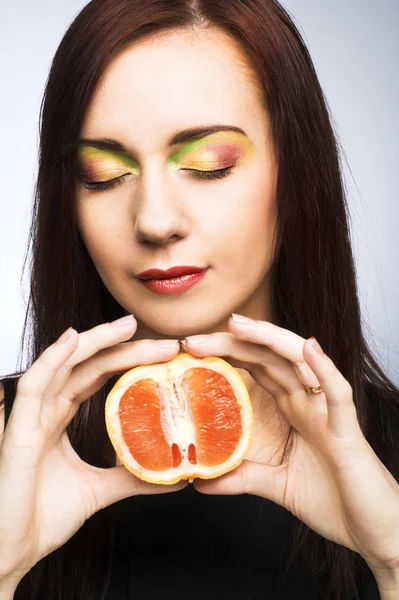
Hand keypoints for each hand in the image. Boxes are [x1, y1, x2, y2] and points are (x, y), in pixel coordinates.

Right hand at [0, 316, 184, 582]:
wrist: (10, 554)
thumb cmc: (41, 519)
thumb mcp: (99, 490)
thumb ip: (131, 476)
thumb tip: (174, 475)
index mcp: (60, 418)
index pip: (98, 375)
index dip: (129, 360)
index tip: (165, 353)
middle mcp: (46, 410)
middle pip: (88, 364)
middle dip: (124, 346)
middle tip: (163, 339)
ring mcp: (31, 417)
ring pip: (63, 364)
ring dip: (95, 341)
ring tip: (127, 326)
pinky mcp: (18, 431)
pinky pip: (33, 386)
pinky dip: (52, 359)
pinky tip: (72, 339)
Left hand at [181, 314, 398, 572]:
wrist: (377, 532)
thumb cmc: (336, 501)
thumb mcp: (276, 485)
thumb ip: (241, 477)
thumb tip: (199, 480)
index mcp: (293, 410)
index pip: (256, 369)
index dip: (227, 354)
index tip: (190, 351)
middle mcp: (308, 403)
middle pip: (269, 359)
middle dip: (234, 342)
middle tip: (193, 338)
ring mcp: (327, 413)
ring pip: (300, 363)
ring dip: (270, 340)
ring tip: (238, 325)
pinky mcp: (347, 430)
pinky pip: (338, 394)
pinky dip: (324, 369)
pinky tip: (308, 348)